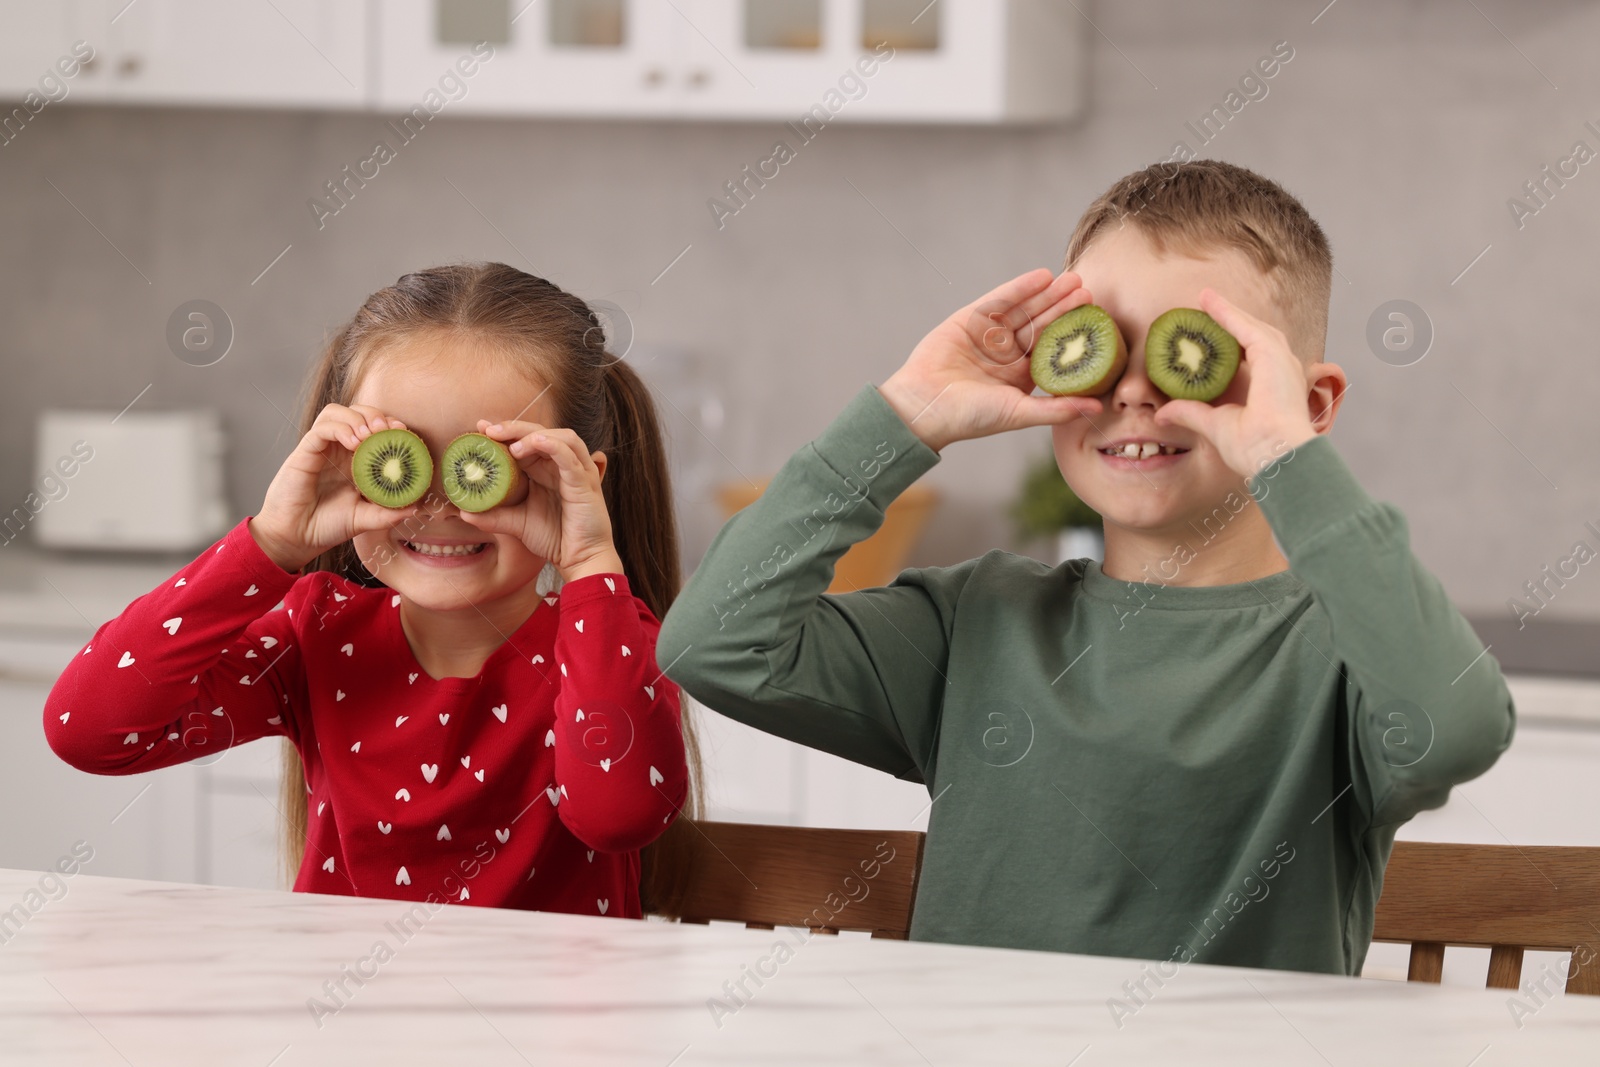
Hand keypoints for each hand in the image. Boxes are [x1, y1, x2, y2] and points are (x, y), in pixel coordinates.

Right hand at [252, 405, 432, 572]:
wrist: (296, 539)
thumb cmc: (327, 526)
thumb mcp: (366, 519)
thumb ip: (389, 513)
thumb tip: (417, 507)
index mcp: (355, 459)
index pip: (373, 427)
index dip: (389, 424)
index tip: (404, 433)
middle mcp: (338, 449)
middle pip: (357, 412)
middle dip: (376, 415)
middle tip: (389, 430)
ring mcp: (321, 448)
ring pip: (337, 412)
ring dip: (357, 417)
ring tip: (369, 435)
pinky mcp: (305, 452)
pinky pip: (322, 428)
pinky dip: (340, 428)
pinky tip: (353, 443)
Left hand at [458, 420, 621, 580]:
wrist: (580, 559)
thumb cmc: (555, 538)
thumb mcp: (517, 523)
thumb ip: (493, 516)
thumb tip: (464, 512)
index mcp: (546, 470)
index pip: (525, 441)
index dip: (505, 431)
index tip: (480, 429)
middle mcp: (562, 466)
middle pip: (541, 431)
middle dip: (514, 427)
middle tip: (489, 431)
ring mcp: (577, 471)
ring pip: (561, 437)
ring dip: (535, 435)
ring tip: (512, 445)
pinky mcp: (586, 483)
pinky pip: (571, 457)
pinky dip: (554, 445)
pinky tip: (536, 442)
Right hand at [877, 268, 1106, 452]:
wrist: (923, 407)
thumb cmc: (970, 418)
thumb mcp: (1018, 413)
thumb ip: (1057, 409)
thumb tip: (1099, 408)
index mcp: (1020, 376)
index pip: (1052, 349)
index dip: (1072, 334)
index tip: (1095, 319)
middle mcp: (1006, 353)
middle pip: (1041, 325)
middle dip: (1063, 308)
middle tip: (1088, 291)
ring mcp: (988, 335)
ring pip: (1024, 310)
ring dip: (1047, 294)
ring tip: (1071, 280)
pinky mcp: (969, 319)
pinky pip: (998, 300)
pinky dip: (1019, 288)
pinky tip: (1041, 277)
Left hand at [1152, 289, 1331, 478]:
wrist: (1277, 455)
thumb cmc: (1256, 449)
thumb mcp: (1215, 426)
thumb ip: (1191, 413)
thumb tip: (1162, 414)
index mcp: (1274, 387)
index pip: (1253, 355)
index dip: (1234, 340)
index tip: (1212, 333)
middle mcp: (1282, 371)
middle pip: (1256, 335)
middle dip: (1234, 320)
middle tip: (1209, 306)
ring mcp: (1281, 361)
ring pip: (1252, 327)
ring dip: (1228, 312)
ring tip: (1206, 299)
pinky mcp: (1272, 355)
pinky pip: (1245, 327)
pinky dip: (1228, 314)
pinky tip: (1210, 303)